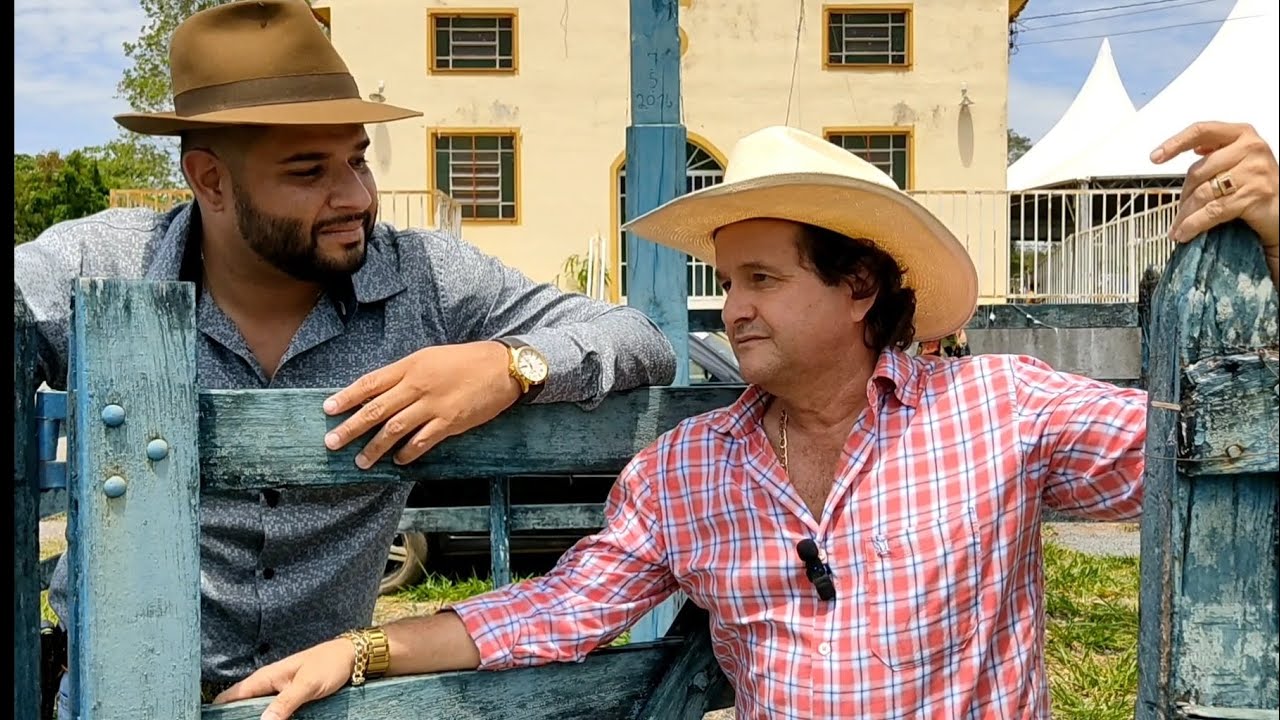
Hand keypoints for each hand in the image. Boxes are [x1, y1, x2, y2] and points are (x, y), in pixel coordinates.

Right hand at [211, 638, 354, 719]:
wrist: (351, 657)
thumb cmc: (329, 665)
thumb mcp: (307, 686)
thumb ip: (284, 704)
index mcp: (265, 677)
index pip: (229, 696)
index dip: (217, 711)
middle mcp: (266, 684)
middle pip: (239, 706)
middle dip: (233, 718)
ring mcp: (277, 691)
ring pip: (254, 710)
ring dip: (249, 719)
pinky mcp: (288, 697)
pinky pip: (270, 711)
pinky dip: (266, 718)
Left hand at [323, 341, 520, 467]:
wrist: (502, 367)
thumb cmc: (466, 360)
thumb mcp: (430, 358)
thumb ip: (406, 374)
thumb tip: (380, 392)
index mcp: (410, 365)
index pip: (370, 382)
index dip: (347, 396)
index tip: (328, 408)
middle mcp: (418, 385)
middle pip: (376, 409)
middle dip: (351, 427)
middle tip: (332, 442)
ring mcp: (433, 405)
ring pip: (395, 429)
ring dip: (375, 447)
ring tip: (361, 461)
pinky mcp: (450, 422)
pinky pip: (422, 441)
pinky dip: (408, 453)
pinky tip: (399, 461)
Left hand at [1151, 121, 1279, 252]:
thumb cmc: (1257, 186)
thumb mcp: (1239, 161)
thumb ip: (1218, 153)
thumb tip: (1193, 149)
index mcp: (1242, 134)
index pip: (1202, 130)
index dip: (1175, 143)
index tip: (1155, 157)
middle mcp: (1251, 147)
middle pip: (1198, 171)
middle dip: (1183, 197)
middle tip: (1177, 213)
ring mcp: (1255, 171)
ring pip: (1203, 193)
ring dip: (1185, 215)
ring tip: (1178, 227)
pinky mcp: (1255, 194)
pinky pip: (1213, 211)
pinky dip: (1194, 224)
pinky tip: (1185, 232)